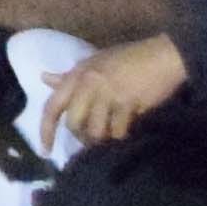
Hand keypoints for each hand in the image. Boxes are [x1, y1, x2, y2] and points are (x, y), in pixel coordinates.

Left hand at [45, 32, 188, 145]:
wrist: (163, 55)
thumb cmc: (129, 58)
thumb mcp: (95, 62)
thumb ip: (70, 76)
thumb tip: (43, 78)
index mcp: (78, 74)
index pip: (53, 105)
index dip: (46, 129)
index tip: (45, 150)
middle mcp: (88, 84)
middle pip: (74, 123)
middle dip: (82, 136)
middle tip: (94, 138)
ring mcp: (108, 93)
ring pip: (96, 131)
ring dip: (104, 138)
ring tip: (113, 133)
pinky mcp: (128, 103)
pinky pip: (118, 131)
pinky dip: (123, 135)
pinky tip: (130, 128)